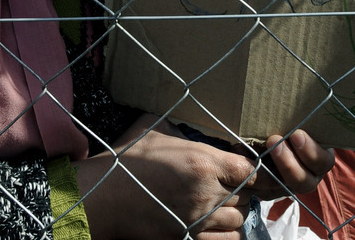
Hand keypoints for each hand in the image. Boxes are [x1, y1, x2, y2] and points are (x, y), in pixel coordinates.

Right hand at [75, 116, 333, 239]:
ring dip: (231, 213)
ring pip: (237, 221)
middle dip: (239, 191)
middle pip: (246, 197)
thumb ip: (178, 127)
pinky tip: (212, 225)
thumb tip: (188, 125)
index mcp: (203, 162)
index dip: (251, 169)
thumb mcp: (152, 127)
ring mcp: (198, 221)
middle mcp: (207, 193)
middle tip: (225, 186)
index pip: (250, 170)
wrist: (102, 197)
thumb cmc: (126, 160)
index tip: (242, 168)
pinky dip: (224, 234)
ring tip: (218, 206)